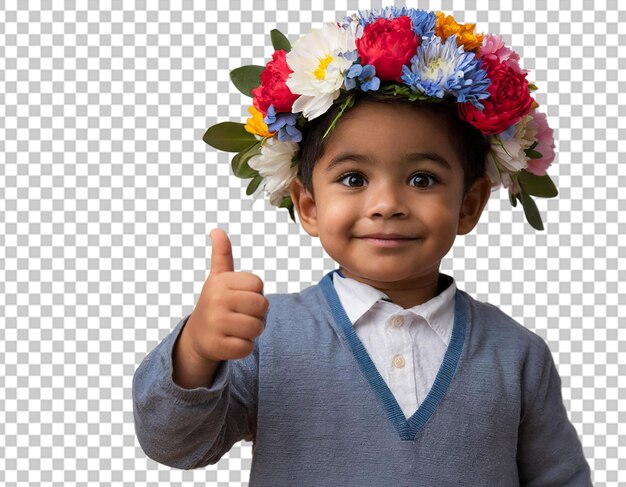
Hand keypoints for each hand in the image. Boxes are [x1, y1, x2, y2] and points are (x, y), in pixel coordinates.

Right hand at [184, 228, 268, 362]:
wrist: (196, 337)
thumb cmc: (215, 304)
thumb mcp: (218, 278)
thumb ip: (222, 255)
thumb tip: (217, 230)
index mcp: (220, 282)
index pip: (258, 285)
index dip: (255, 294)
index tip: (240, 298)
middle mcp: (216, 300)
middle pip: (261, 306)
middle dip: (258, 314)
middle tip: (242, 316)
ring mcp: (215, 324)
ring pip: (256, 328)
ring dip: (252, 332)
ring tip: (237, 329)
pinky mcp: (217, 346)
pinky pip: (247, 347)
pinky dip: (243, 347)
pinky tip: (230, 342)